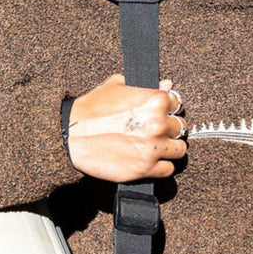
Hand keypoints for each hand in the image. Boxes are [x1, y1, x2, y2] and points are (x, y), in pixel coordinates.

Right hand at [67, 75, 187, 182]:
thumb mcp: (116, 86)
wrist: (72, 135)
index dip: (168, 108)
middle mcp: (158, 123)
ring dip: (169, 148)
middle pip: (180, 127)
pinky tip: (149, 160)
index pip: (176, 103)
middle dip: (169, 129)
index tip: (162, 113)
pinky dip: (161, 166)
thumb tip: (166, 84)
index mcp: (154, 100)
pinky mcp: (146, 168)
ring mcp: (154, 147)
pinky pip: (168, 169)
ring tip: (155, 146)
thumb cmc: (91, 109)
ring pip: (179, 150)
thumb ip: (145, 85)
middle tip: (156, 131)